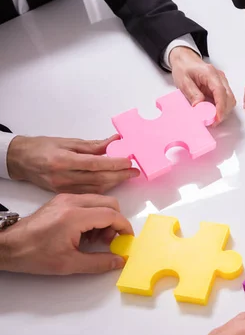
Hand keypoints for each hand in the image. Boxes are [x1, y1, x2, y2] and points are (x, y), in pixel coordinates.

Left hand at [0, 194, 131, 274]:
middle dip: (116, 221)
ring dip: (105, 217)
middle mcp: (72, 202)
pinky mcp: (62, 199)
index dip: (124, 227)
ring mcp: (66, 198)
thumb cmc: (34, 254)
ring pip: (100, 200)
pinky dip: (94, 214)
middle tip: (109, 240)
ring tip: (95, 238)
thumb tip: (119, 261)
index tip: (126, 240)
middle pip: (109, 203)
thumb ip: (99, 262)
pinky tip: (84, 232)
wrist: (8, 245)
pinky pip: (88, 201)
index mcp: (75, 216)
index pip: (111, 215)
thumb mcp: (69, 264)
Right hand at [7, 135, 138, 193]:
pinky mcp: (65, 194)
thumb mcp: (67, 141)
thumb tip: (115, 141)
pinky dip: (103, 188)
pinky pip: (89, 192)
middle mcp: (63, 176)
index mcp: (62, 160)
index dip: (114, 163)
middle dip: (119, 175)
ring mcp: (63, 188)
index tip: (129, 162)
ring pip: (96, 188)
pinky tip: (112, 182)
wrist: (20, 161)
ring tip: (128, 175)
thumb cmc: (42, 148)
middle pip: (98, 178)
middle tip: (134, 171)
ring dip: (114, 182)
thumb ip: (93, 145)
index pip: (95, 163)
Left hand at [170, 46, 236, 123]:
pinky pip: (225, 99)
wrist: (184, 60)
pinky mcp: (221, 86)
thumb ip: (193, 94)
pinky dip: (221, 107)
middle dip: (223, 112)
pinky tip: (213, 111)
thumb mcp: (183, 82)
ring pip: (230, 99)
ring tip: (212, 118)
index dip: (221, 107)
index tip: (218, 118)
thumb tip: (200, 107)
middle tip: (213, 122)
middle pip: (229, 97)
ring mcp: (222, 81)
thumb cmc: (183, 68)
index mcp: (210, 74)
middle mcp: (219, 77)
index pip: (221, 92)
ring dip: (223, 110)